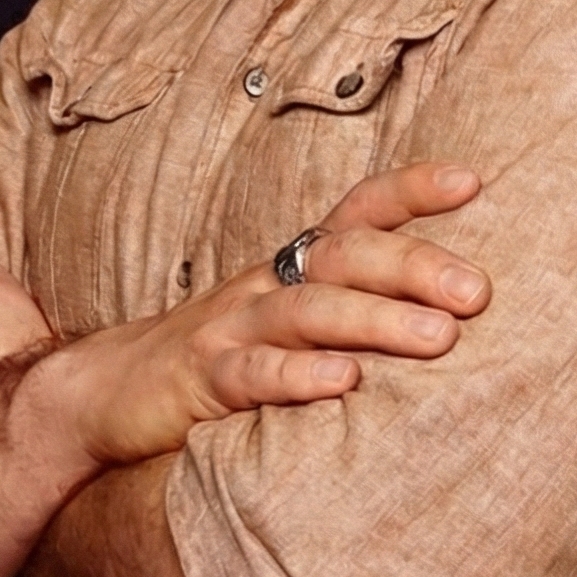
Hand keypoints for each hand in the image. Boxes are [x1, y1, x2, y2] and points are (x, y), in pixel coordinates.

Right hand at [50, 161, 490, 469]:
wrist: (98, 394)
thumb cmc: (215, 361)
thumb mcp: (285, 326)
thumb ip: (351, 317)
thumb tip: (453, 322)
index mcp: (290, 268)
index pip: (355, 214)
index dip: (409, 191)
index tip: (472, 182)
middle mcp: (265, 287)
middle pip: (344, 257)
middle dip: (415, 266)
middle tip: (478, 292)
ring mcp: (229, 330)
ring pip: (308, 312)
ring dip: (377, 321)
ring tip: (439, 338)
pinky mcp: (198, 382)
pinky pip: (251, 374)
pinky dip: (297, 376)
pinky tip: (342, 384)